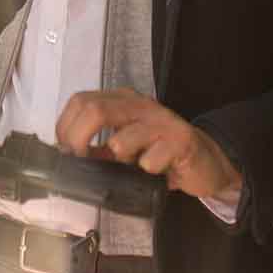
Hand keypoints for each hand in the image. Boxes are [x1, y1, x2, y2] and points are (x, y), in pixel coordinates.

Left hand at [56, 88, 242, 203]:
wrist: (207, 161)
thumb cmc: (160, 153)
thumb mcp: (124, 147)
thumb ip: (97, 147)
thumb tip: (67, 156)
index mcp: (122, 100)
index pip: (81, 101)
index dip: (66, 128)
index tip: (67, 152)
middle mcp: (140, 104)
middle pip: (94, 111)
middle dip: (78, 142)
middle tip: (82, 162)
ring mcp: (161, 121)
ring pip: (121, 139)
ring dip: (118, 159)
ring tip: (130, 165)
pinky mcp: (180, 141)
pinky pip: (150, 160)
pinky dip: (146, 171)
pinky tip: (156, 171)